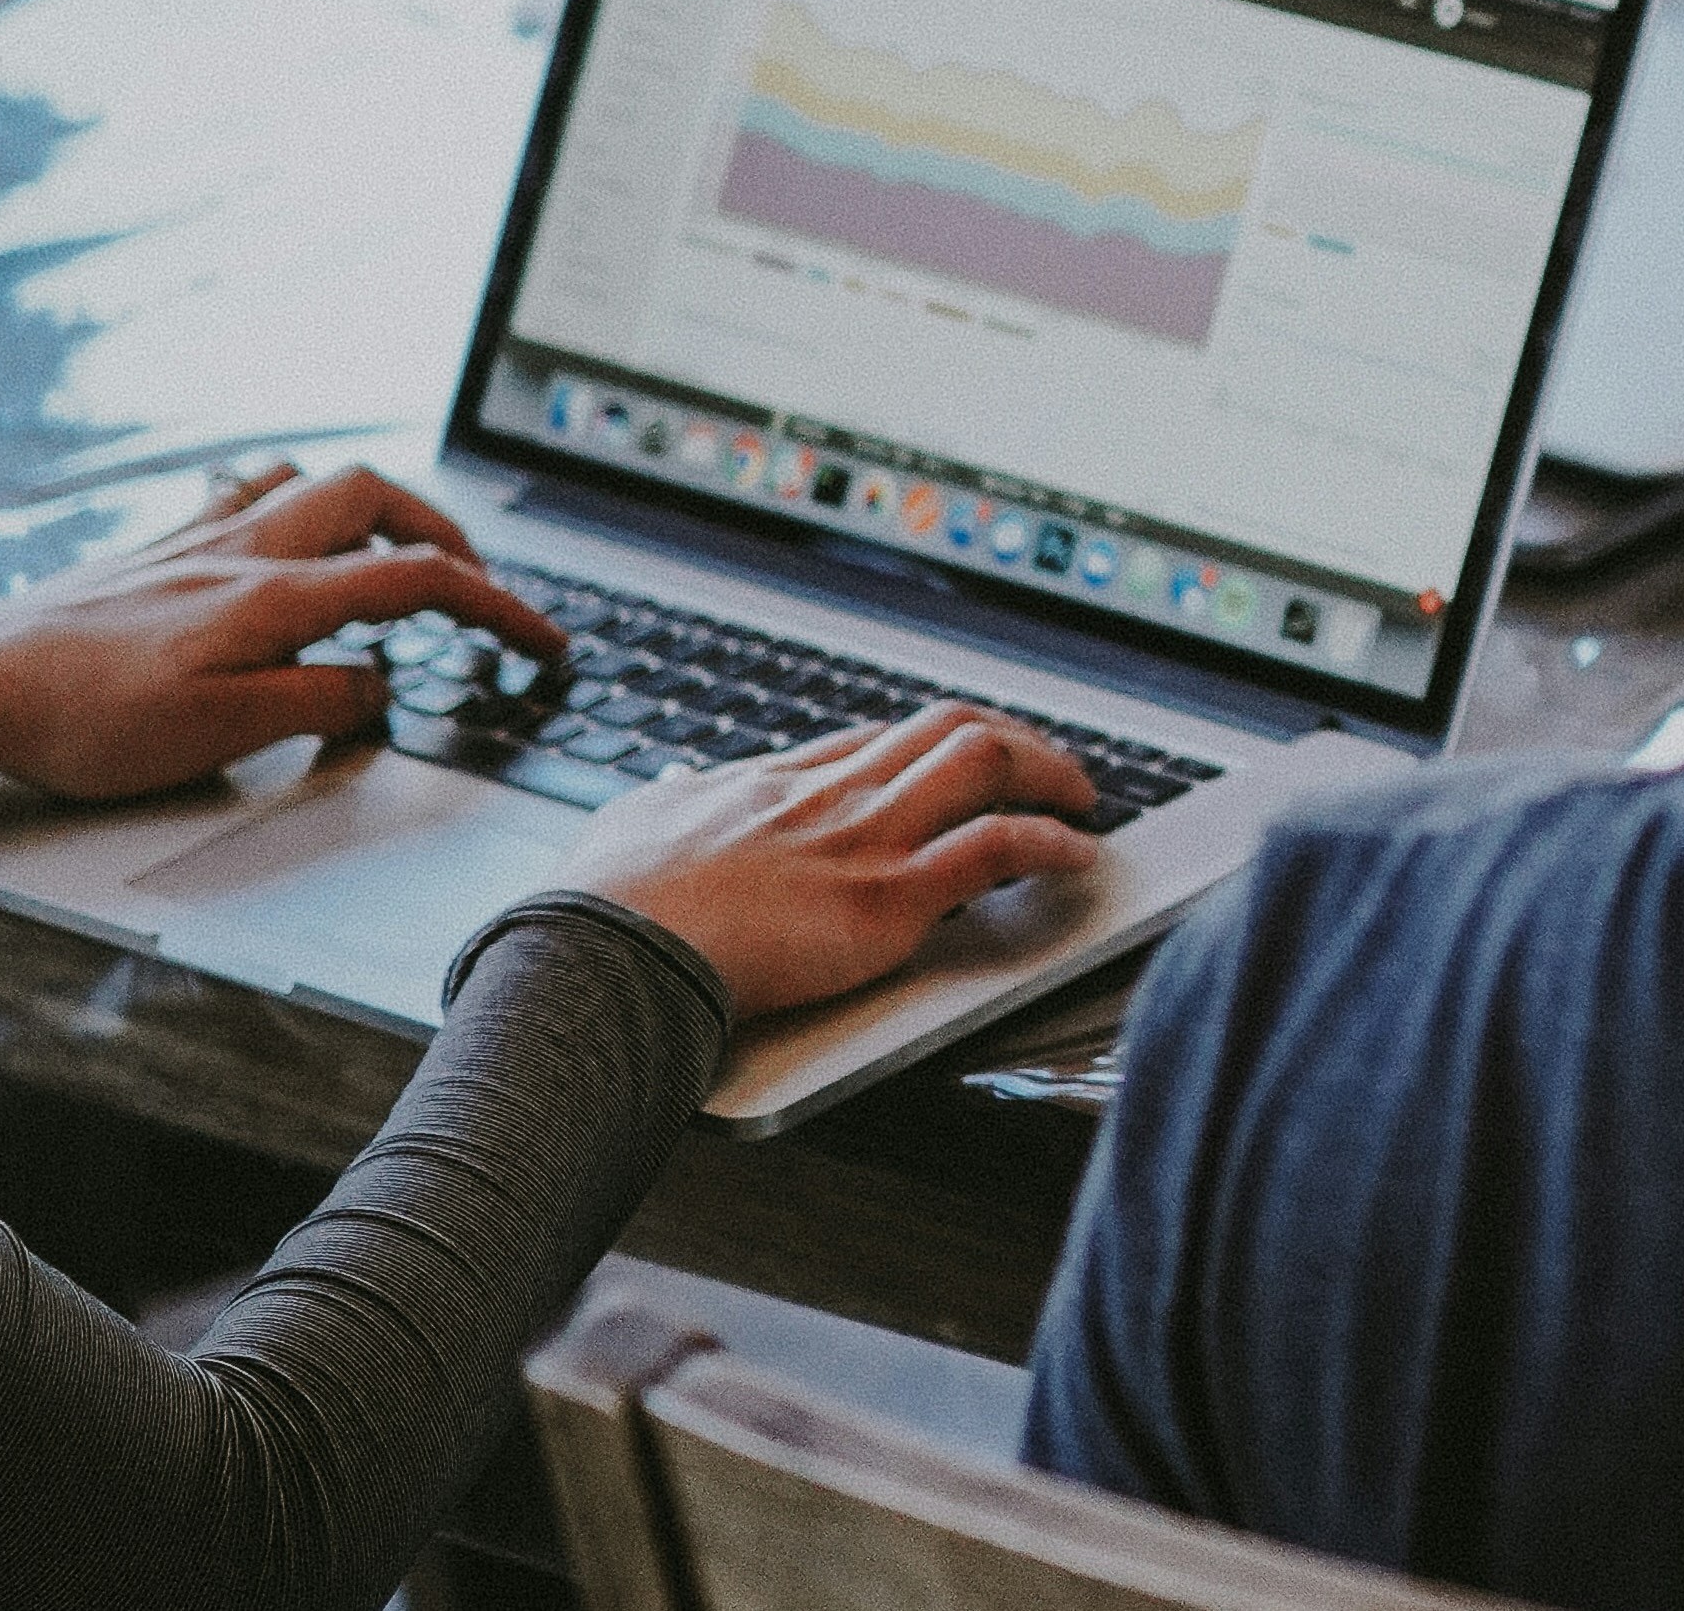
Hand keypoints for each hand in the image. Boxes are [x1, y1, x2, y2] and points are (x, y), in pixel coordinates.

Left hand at [0, 460, 571, 800]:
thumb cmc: (84, 718)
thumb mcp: (215, 736)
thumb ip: (316, 703)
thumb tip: (381, 686)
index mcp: (278, 596)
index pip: (420, 583)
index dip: (498, 608)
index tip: (542, 640)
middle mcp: (250, 549)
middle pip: (380, 500)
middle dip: (446, 531)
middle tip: (474, 583)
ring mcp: (203, 538)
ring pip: (318, 481)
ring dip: (378, 504)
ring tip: (398, 545)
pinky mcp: (160, 547)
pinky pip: (250, 489)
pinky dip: (296, 496)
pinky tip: (287, 523)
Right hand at [571, 706, 1107, 1018]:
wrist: (606, 953)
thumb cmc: (602, 908)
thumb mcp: (625, 826)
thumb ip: (663, 803)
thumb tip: (670, 785)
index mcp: (771, 783)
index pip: (873, 741)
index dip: (926, 746)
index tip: (956, 757)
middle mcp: (830, 797)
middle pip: (945, 730)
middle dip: (1009, 738)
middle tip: (1043, 764)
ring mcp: (865, 840)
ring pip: (986, 762)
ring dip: (1047, 772)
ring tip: (1081, 795)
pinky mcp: (888, 900)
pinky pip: (996, 849)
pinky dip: (1049, 844)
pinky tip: (1077, 854)